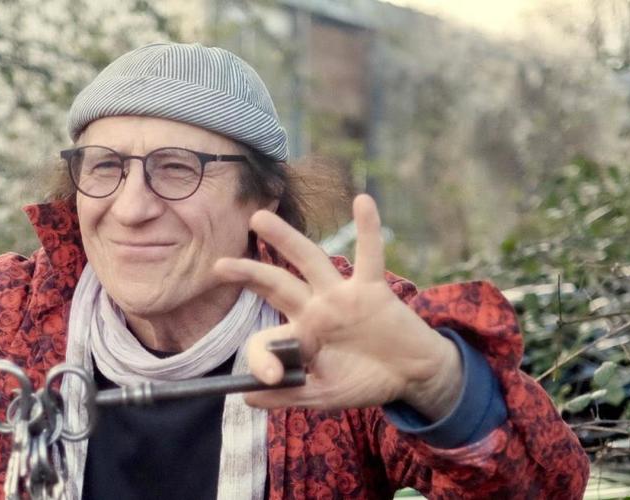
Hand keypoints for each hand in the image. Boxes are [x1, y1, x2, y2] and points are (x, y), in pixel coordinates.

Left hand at [214, 195, 462, 416]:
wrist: (410, 377)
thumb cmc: (364, 382)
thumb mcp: (321, 396)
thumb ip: (285, 396)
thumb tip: (244, 397)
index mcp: (300, 334)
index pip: (268, 337)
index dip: (261, 357)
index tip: (266, 378)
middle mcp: (316, 309)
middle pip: (276, 284)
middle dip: (248, 274)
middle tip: (219, 265)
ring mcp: (342, 296)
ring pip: (309, 261)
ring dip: (285, 239)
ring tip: (258, 218)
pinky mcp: (373, 291)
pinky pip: (370, 257)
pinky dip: (368, 229)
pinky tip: (362, 200)